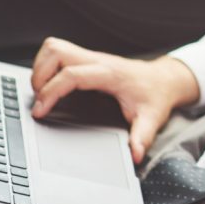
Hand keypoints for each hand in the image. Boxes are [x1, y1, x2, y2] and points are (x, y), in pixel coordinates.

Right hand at [30, 37, 199, 163]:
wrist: (165, 79)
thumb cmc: (156, 95)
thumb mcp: (152, 118)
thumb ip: (142, 137)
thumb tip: (135, 156)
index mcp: (110, 74)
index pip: (72, 74)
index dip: (51, 92)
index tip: (40, 111)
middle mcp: (98, 61)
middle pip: (56, 51)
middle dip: (39, 76)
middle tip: (40, 101)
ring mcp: (92, 58)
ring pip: (54, 48)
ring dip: (40, 68)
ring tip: (42, 93)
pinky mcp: (88, 60)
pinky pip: (59, 53)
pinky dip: (47, 67)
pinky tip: (51, 86)